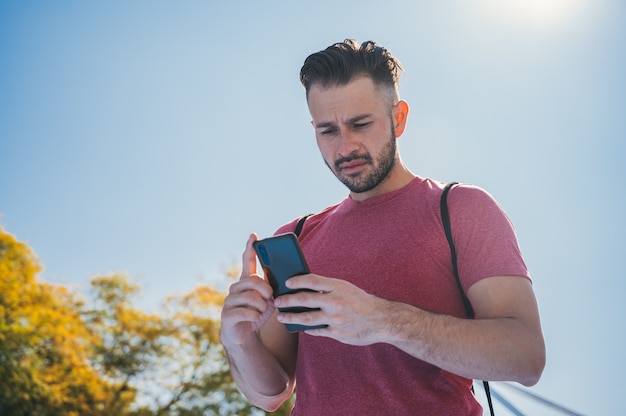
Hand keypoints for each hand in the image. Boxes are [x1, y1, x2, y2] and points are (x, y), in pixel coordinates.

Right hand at [220, 234, 275, 345]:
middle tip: (271, 299)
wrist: (243, 336)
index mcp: (246, 282)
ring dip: (262, 306)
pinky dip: (255, 316)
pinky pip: (246, 311)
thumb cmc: (257, 314)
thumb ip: (272, 288)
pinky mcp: (227, 314)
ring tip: (263, 312)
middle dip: (266, 290)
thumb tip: (285, 278)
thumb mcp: (268, 300)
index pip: (247, 261)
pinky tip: (256, 318)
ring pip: (251, 297)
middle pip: (253, 280)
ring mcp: (229, 301)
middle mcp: (235, 288)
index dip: (250, 248)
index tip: (254, 235)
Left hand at [274, 274, 390, 345]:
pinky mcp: (337, 334)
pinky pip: (317, 331)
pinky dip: (308, 329)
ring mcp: (336, 319)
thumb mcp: (346, 288)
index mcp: (338, 287)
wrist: (381, 320)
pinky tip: (301, 328)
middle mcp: (336, 302)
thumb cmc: (361, 301)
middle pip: (304, 300)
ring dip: (291, 318)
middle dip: (287, 301)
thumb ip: (328, 288)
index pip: (312, 281)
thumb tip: (305, 287)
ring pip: (306, 318)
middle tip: (277, 301)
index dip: (297, 281)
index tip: (286, 282)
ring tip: (281, 317)